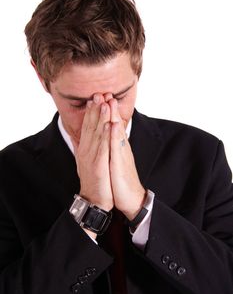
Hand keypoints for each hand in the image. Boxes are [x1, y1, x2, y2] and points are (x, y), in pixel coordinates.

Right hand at [71, 94, 113, 211]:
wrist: (95, 199)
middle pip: (91, 127)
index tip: (95, 98)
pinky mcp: (98, 166)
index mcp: (85, 149)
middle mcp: (86, 151)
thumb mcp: (87, 161)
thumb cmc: (95, 180)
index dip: (91, 112)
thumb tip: (81, 135)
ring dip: (100, 118)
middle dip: (95, 110)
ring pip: (96, 134)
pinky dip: (105, 136)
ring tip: (104, 103)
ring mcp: (91, 158)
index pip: (88, 127)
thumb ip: (85, 147)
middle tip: (98, 93)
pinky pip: (102, 148)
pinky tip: (108, 125)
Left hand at [108, 98, 145, 219]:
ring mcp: (122, 155)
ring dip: (112, 117)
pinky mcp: (122, 164)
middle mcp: (120, 148)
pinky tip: (113, 125)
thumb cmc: (120, 180)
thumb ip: (108, 149)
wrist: (130, 198)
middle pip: (114, 125)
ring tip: (109, 101)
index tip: (99, 99)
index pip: (110, 126)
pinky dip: (115, 136)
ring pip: (117, 133)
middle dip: (109, 108)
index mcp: (116, 147)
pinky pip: (117, 148)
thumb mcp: (112, 161)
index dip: (105, 113)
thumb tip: (103, 140)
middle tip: (104, 92)